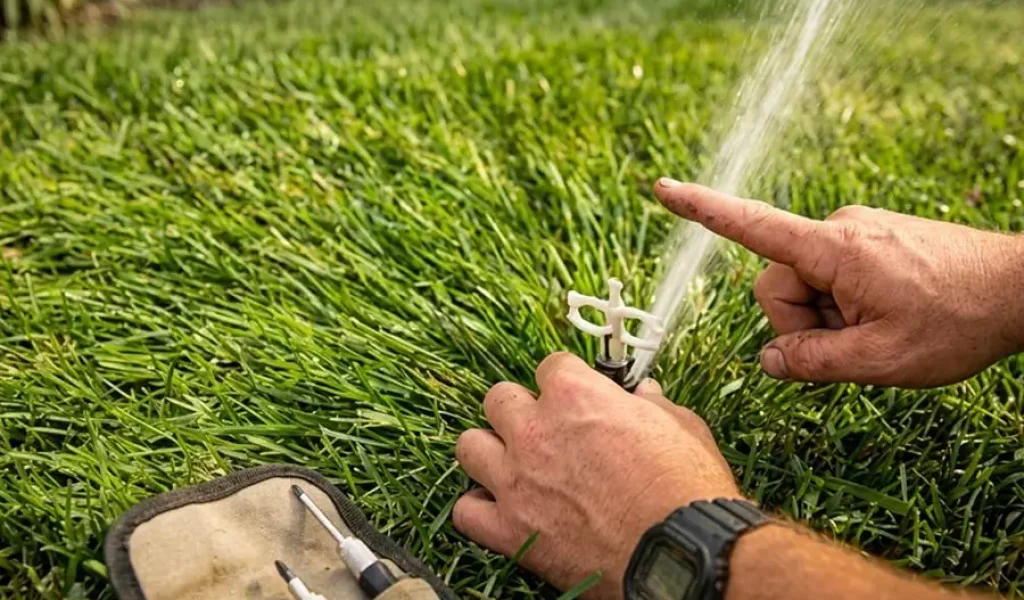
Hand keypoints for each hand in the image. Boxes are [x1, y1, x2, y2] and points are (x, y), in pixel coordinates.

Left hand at [453, 352, 739, 598]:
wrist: (680, 553)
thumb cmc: (687, 490)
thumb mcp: (684, 428)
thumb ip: (654, 406)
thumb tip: (646, 395)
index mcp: (576, 396)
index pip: (550, 367)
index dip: (565, 382)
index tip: (575, 398)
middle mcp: (536, 430)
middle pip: (499, 399)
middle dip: (519, 411)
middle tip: (542, 431)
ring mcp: (516, 480)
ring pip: (470, 446)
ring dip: (490, 452)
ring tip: (512, 465)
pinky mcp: (510, 529)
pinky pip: (465, 511)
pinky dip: (479, 510)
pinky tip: (502, 511)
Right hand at [654, 179, 1023, 387]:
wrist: (1023, 289)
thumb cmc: (958, 321)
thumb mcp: (880, 360)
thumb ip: (812, 362)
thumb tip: (769, 361)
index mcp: (834, 249)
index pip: (752, 225)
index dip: (702, 209)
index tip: (661, 188)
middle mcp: (839, 230)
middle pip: (777, 283)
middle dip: (801, 322)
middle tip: (854, 343)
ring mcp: (856, 232)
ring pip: (806, 285)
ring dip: (828, 318)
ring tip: (879, 330)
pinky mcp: (870, 239)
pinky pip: (833, 277)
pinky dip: (845, 306)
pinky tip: (886, 317)